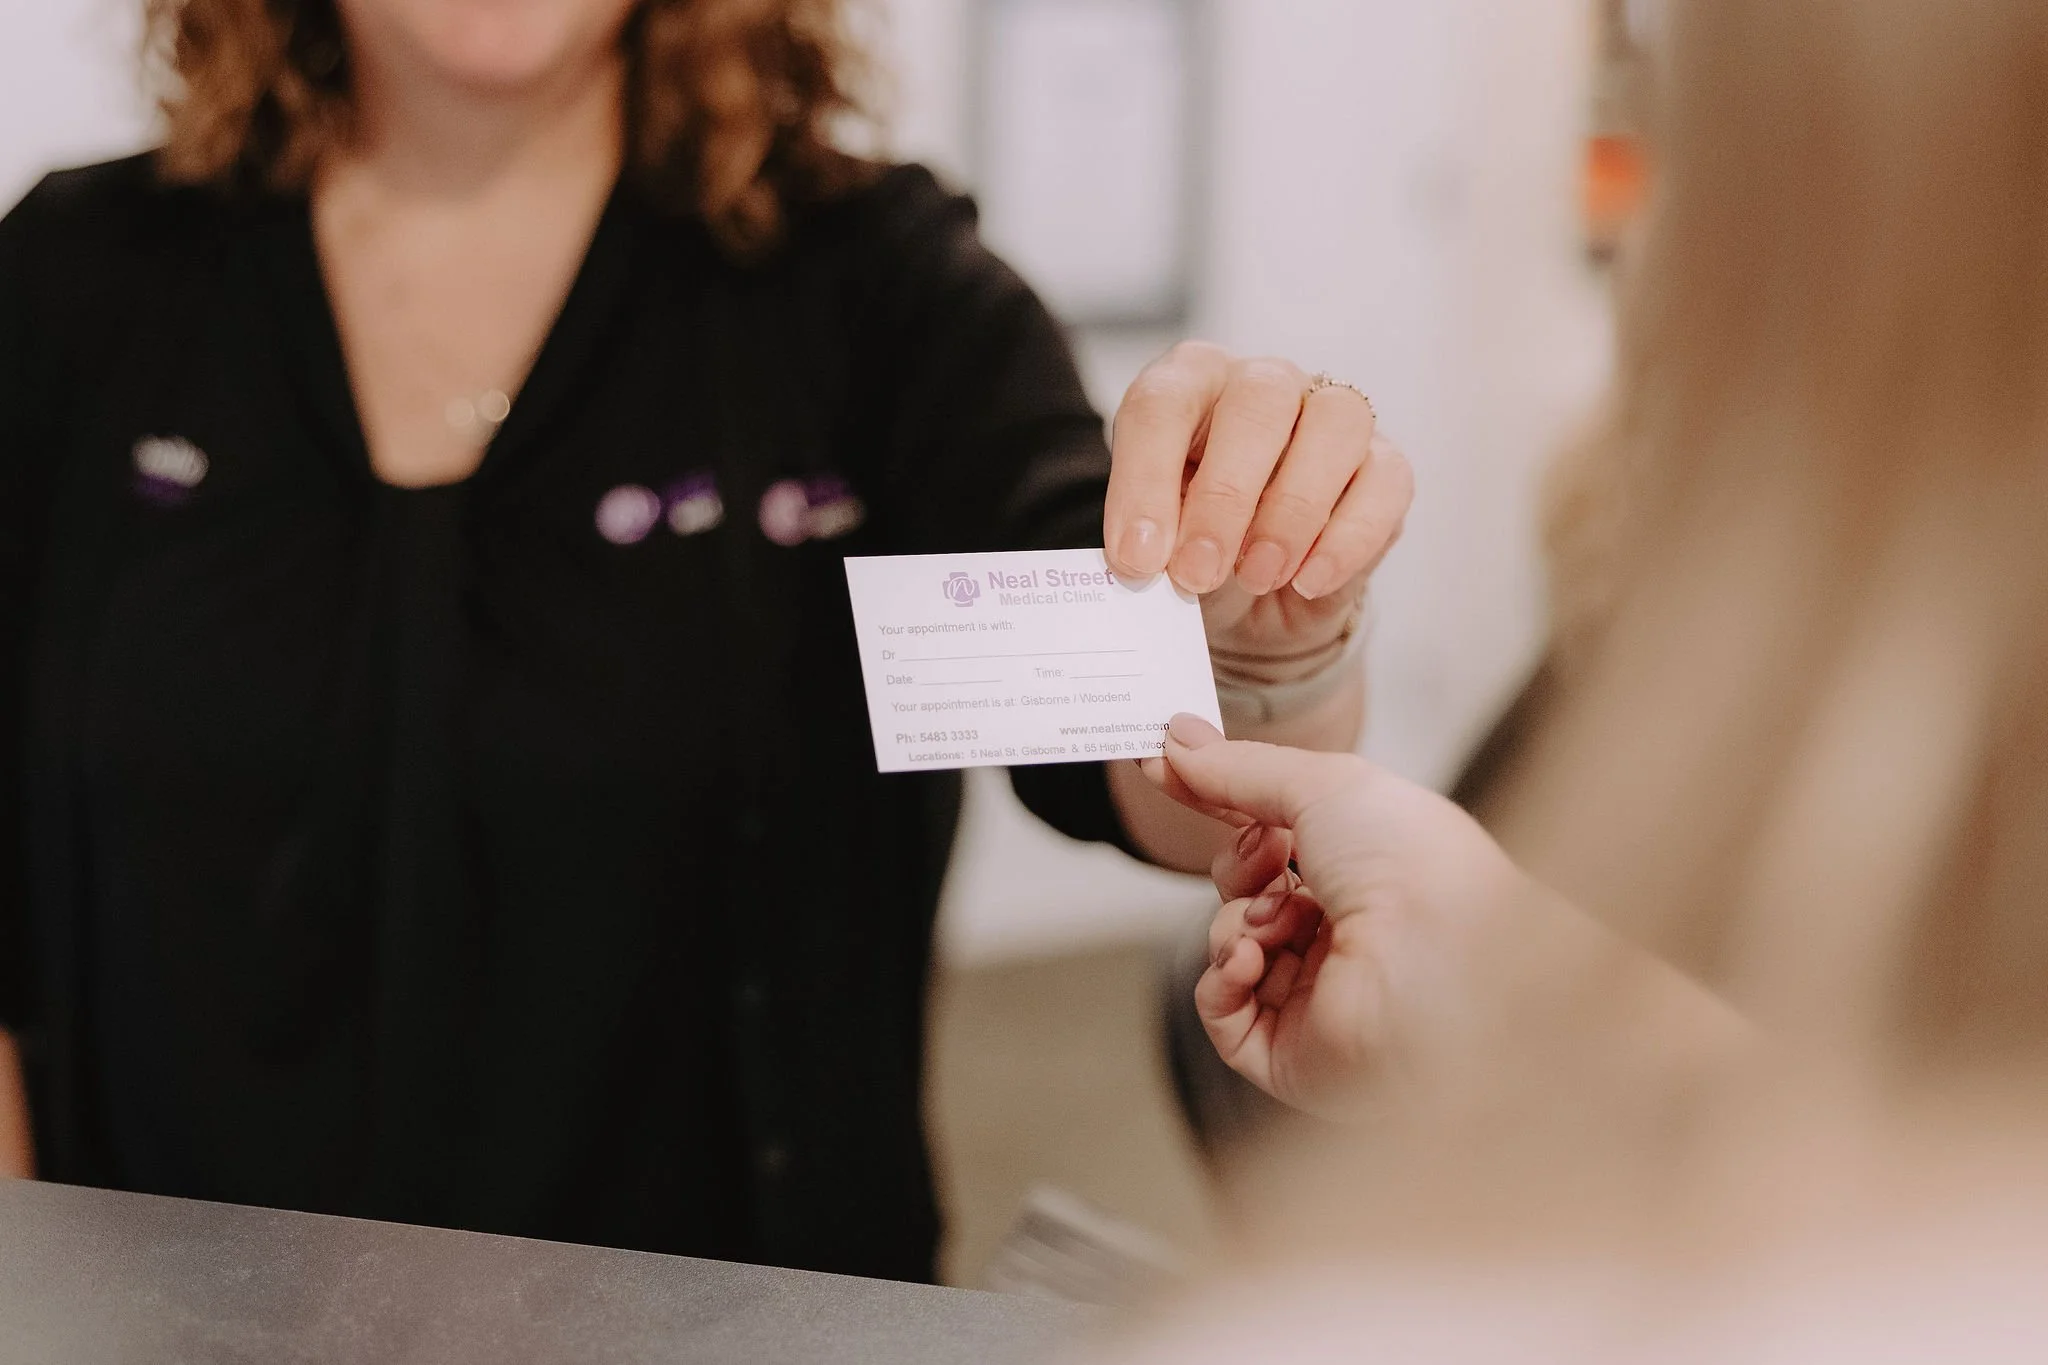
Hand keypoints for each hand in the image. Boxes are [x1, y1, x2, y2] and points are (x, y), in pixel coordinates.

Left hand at [1104, 344, 1412, 660]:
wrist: (1253, 600)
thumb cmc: (1198, 549)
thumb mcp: (1158, 547)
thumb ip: (1151, 542)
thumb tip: (1147, 560)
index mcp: (1191, 383)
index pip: (1163, 404)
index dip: (1144, 480)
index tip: (1135, 557)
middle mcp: (1263, 384)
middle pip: (1257, 402)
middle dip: (1224, 496)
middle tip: (1197, 572)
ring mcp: (1331, 416)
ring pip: (1334, 425)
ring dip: (1292, 511)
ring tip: (1257, 577)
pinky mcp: (1384, 464)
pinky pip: (1384, 482)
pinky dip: (1347, 539)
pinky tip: (1309, 582)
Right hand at [1145, 716, 1595, 1120]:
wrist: (1448, 963)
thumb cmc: (1416, 869)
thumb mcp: (1324, 785)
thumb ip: (1241, 769)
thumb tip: (1174, 745)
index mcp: (1372, 870)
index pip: (1276, 835)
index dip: (1222, 803)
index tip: (1166, 769)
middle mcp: (1350, 934)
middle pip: (1248, 891)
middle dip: (1239, 867)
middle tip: (1264, 859)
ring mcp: (1321, 996)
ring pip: (1231, 945)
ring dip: (1236, 922)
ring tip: (1276, 921)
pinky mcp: (1295, 1054)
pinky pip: (1225, 1012)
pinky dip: (1221, 979)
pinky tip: (1249, 961)